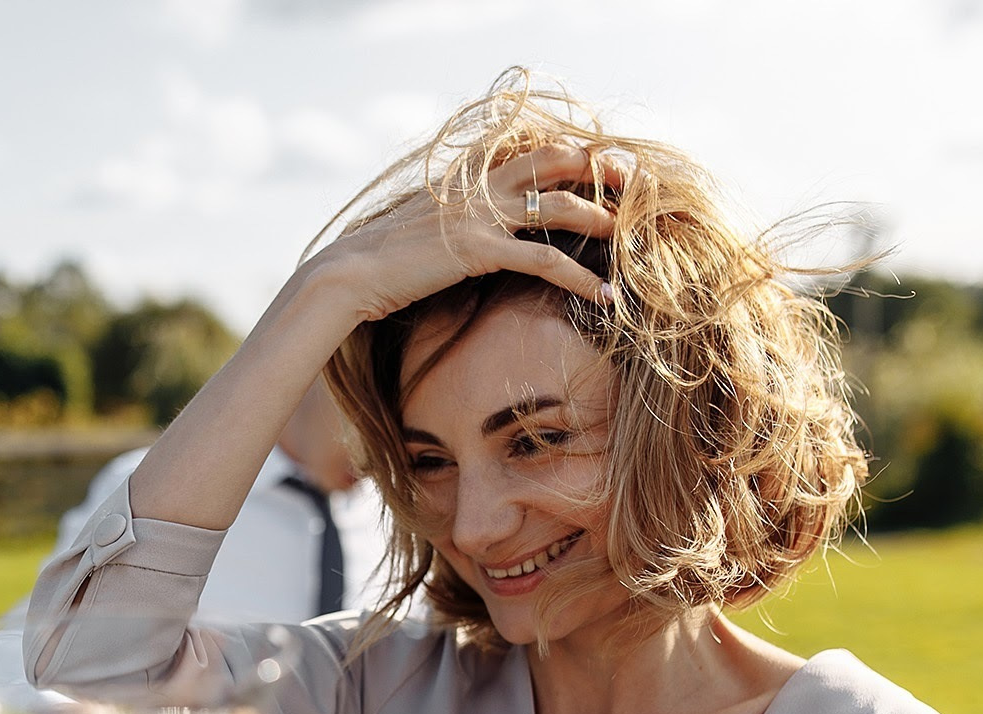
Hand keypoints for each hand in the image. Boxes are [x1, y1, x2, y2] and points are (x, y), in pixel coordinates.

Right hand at [306, 144, 618, 324]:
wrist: (349, 272)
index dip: (573, 155)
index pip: (533, 150)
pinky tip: (603, 294)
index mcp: (469, 176)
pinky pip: (544, 260)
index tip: (602, 169)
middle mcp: (479, 186)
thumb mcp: (422, 224)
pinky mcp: (478, 250)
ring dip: (600, 219)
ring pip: (558, 204)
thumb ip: (453, 216)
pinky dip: (580, 277)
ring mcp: (480, 215)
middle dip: (600, 171)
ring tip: (630, 239)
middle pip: (556, 160)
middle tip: (634, 187)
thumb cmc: (379, 257)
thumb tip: (466, 230)